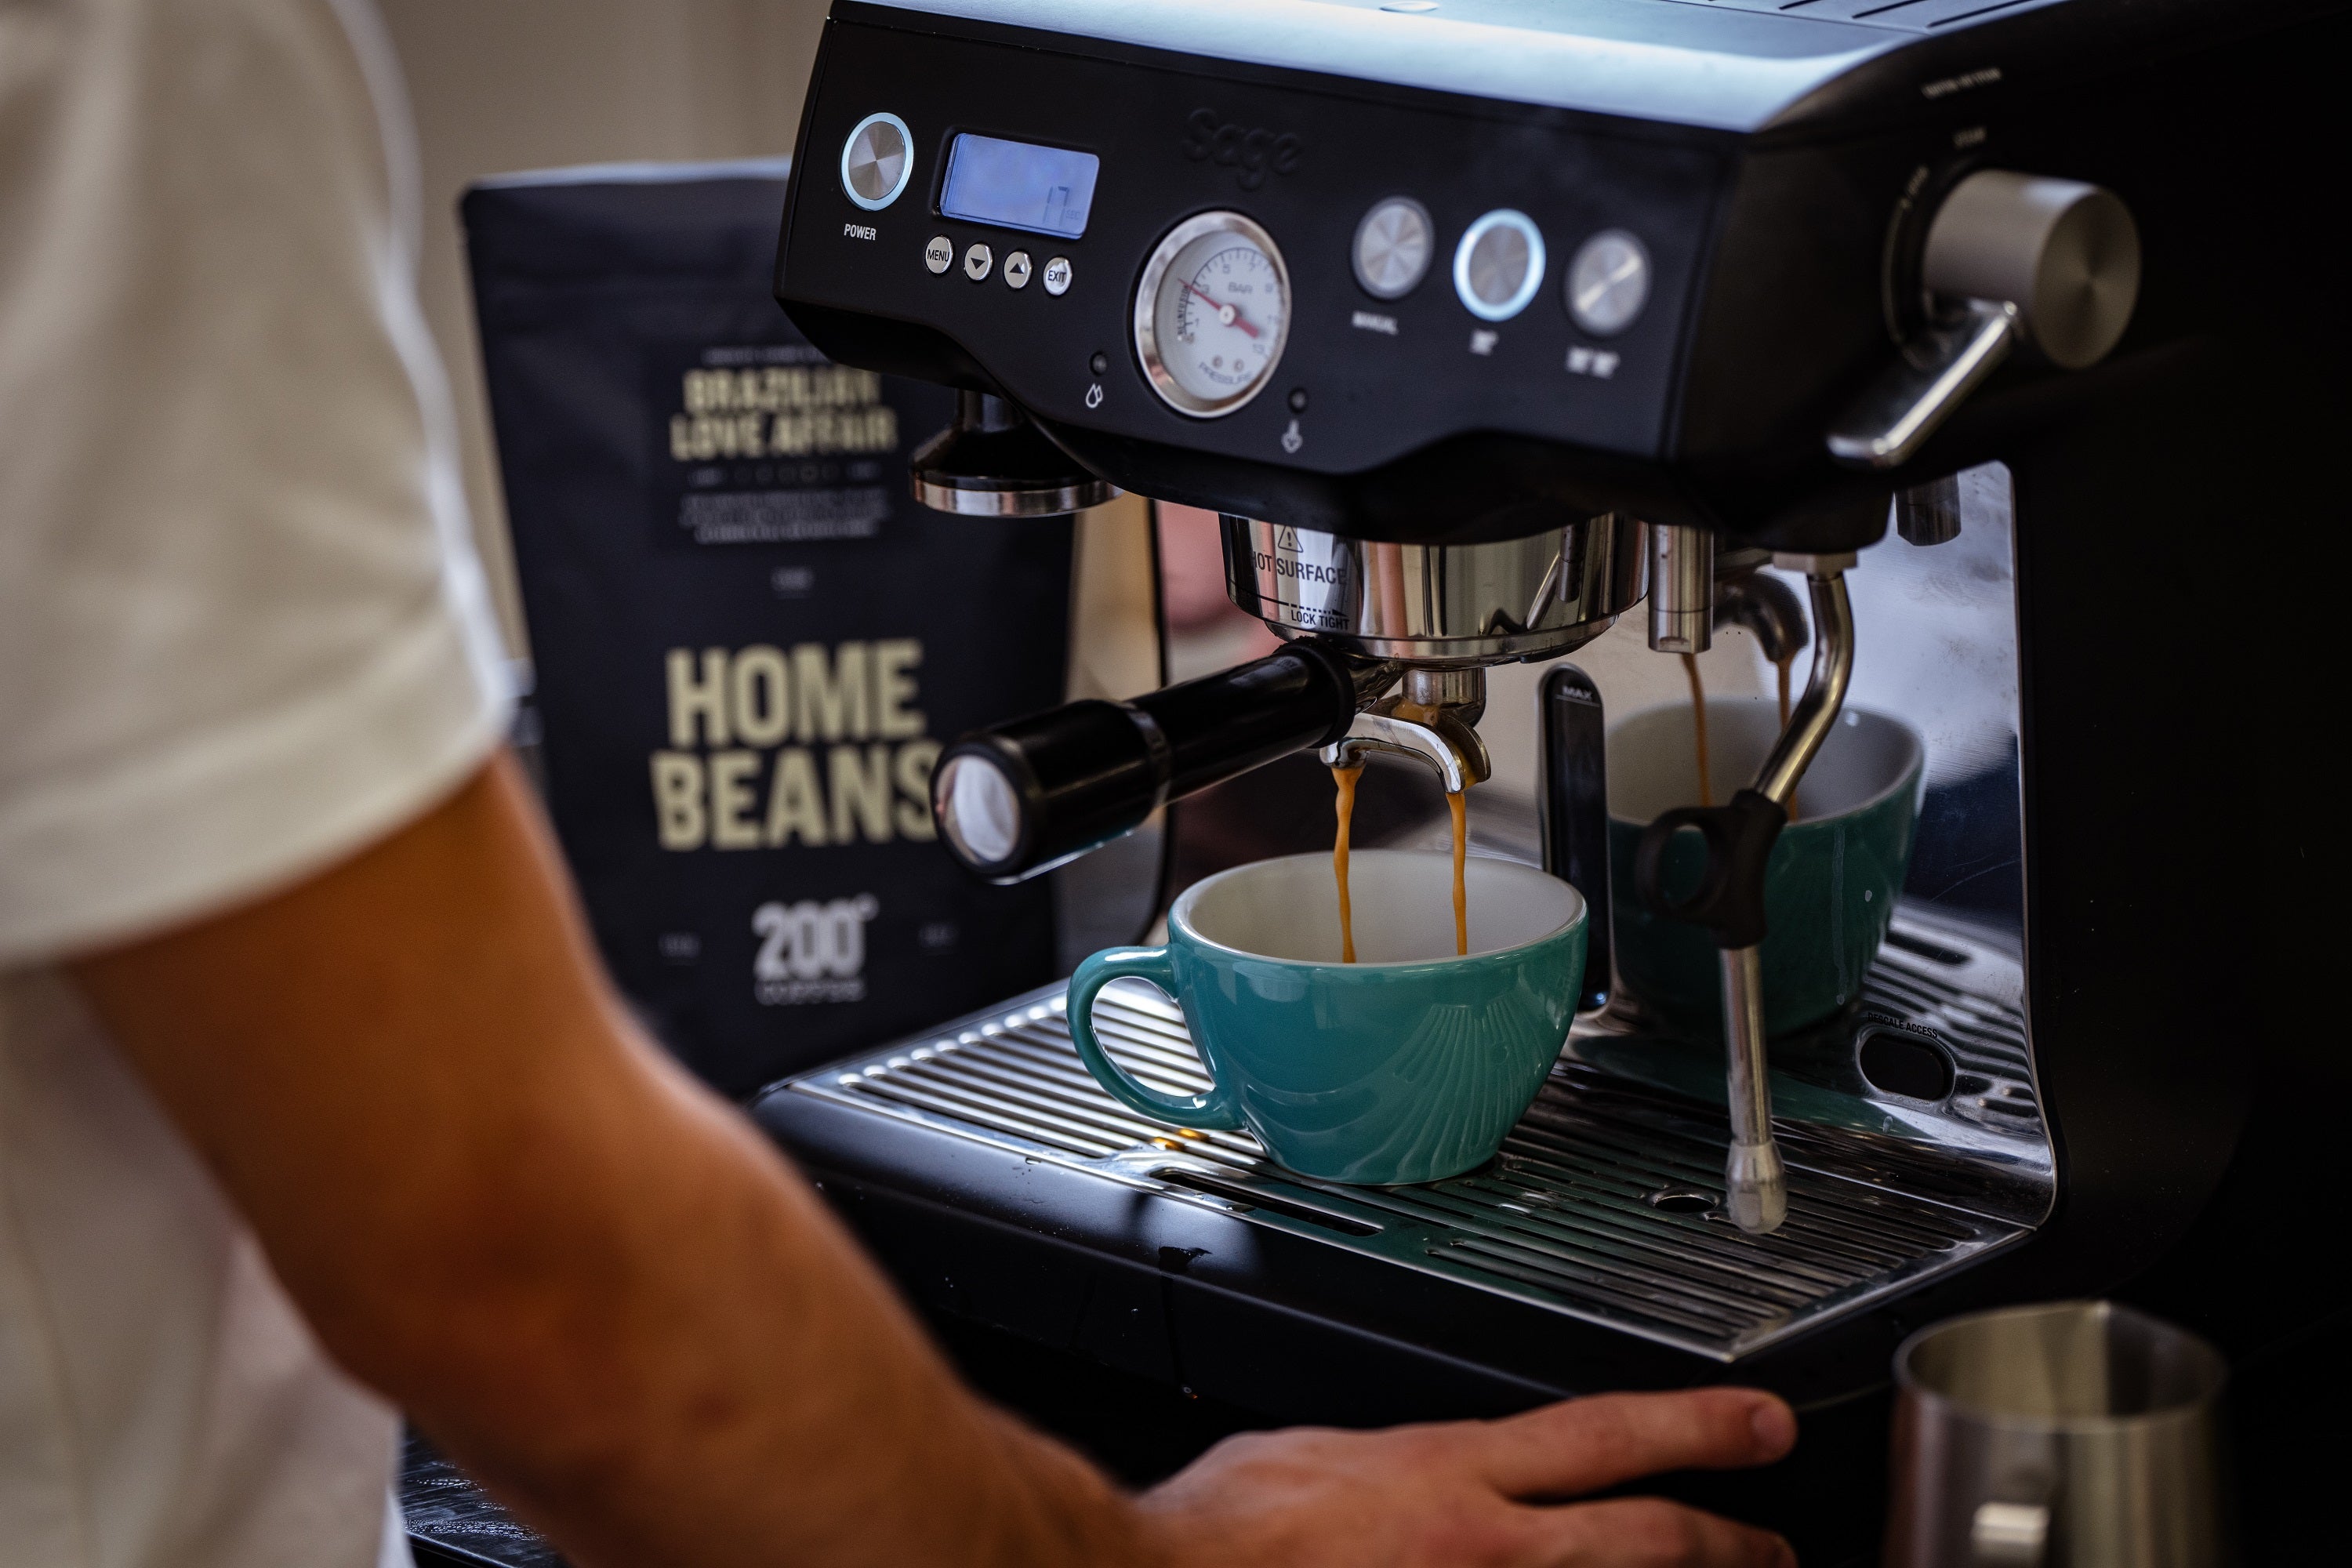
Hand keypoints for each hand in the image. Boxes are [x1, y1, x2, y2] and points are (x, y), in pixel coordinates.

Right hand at [1138, 1387, 1797, 1567]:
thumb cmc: (1224, 1533)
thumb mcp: (1315, 1455)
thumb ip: (1391, 1465)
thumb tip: (1410, 1472)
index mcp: (1450, 1475)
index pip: (1606, 1436)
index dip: (1700, 1430)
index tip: (1760, 1427)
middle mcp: (1487, 1551)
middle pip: (1648, 1539)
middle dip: (1732, 1544)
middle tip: (1779, 1547)